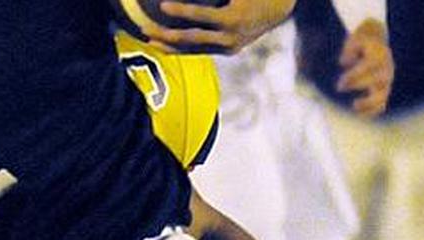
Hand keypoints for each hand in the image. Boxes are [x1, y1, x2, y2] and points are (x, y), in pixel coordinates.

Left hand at [143, 0, 294, 53]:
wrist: (279, 7)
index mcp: (234, 17)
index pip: (202, 15)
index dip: (182, 10)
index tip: (162, 5)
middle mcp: (231, 37)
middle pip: (191, 37)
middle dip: (165, 33)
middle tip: (144, 28)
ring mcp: (228, 46)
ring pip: (192, 48)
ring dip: (168, 44)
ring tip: (147, 39)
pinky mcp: (227, 51)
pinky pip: (199, 51)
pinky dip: (180, 48)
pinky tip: (161, 44)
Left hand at [336, 19, 393, 117]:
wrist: (376, 43)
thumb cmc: (362, 43)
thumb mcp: (355, 40)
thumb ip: (350, 50)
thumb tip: (344, 63)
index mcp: (380, 55)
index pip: (369, 66)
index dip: (354, 75)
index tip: (340, 82)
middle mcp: (386, 68)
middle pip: (379, 80)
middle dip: (359, 84)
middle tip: (339, 87)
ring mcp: (386, 80)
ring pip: (383, 95)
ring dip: (369, 102)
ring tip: (354, 106)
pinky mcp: (383, 90)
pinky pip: (381, 104)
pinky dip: (372, 111)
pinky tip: (359, 115)